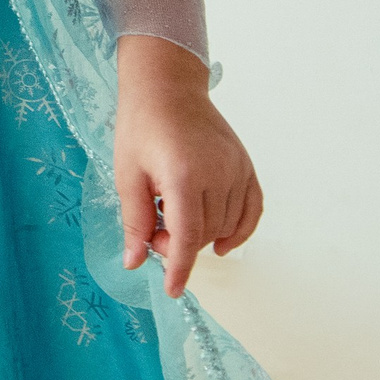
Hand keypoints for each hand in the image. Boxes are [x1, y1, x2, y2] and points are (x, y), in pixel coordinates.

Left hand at [113, 35, 262, 299]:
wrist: (167, 88)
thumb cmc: (141, 128)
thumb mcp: (127, 175)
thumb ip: (135, 222)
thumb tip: (135, 262)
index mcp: (182, 175)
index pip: (186, 237)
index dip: (179, 269)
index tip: (173, 290)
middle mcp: (217, 173)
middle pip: (205, 234)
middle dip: (179, 245)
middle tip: (154, 230)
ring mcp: (236, 168)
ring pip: (227, 226)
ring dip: (203, 236)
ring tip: (176, 218)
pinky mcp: (246, 165)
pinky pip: (252, 210)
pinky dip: (240, 230)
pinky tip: (221, 243)